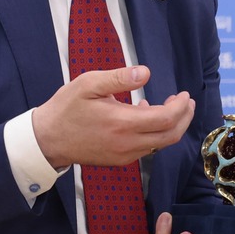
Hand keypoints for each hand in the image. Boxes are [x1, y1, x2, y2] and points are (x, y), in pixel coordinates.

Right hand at [31, 66, 193, 168]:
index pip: (166, 119)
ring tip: (169, 105)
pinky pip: (147, 148)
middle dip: (184, 118)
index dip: (181, 107)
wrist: (47, 139)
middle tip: (187, 102)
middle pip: (171, 136)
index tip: (184, 94)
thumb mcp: (89, 84)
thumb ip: (119, 78)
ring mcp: (125, 155)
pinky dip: (155, 134)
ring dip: (171, 126)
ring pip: (160, 144)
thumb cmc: (66, 108)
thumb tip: (146, 72)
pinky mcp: (120, 160)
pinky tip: (144, 115)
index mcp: (122, 123)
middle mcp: (128, 144)